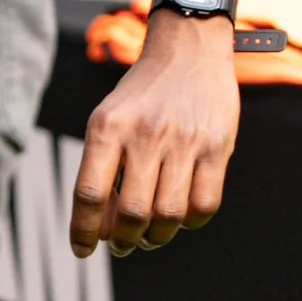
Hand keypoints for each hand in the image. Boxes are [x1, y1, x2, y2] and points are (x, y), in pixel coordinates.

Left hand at [70, 10, 239, 256]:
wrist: (188, 50)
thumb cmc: (141, 97)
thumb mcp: (108, 120)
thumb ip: (101, 169)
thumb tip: (100, 229)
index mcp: (109, 128)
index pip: (89, 193)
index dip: (83, 231)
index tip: (83, 250)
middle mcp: (146, 134)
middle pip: (133, 212)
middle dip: (124, 240)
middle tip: (123, 245)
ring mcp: (185, 140)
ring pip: (170, 214)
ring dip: (157, 237)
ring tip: (150, 235)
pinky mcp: (219, 146)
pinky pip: (205, 204)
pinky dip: (191, 223)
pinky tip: (182, 217)